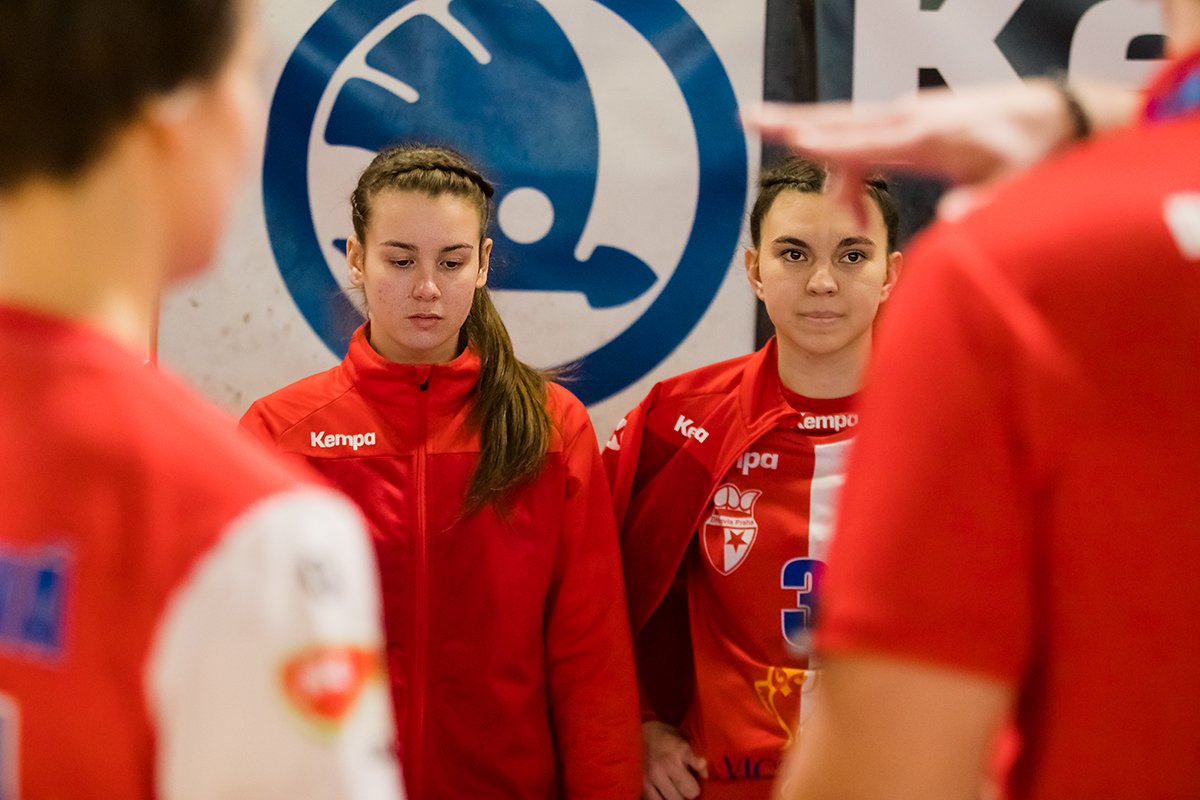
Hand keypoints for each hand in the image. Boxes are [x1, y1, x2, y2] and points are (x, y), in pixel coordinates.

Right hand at [641, 721, 707, 799]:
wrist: (636, 733)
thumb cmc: (664, 736)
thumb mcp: (682, 738)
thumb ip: (695, 756)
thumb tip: (705, 776)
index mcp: (679, 749)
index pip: (699, 766)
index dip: (701, 773)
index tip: (701, 775)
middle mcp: (666, 763)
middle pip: (689, 792)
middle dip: (690, 790)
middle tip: (686, 785)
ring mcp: (653, 776)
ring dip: (677, 797)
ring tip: (674, 789)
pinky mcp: (642, 784)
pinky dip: (663, 799)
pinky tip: (663, 793)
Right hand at [748, 80, 1136, 222]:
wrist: (1052, 114)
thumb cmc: (1032, 151)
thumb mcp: (1014, 184)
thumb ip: (983, 204)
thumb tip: (954, 223)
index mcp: (928, 137)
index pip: (868, 142)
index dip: (830, 146)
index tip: (794, 141)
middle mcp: (910, 120)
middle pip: (840, 122)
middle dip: (792, 121)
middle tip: (747, 116)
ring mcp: (907, 117)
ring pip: (846, 130)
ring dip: (813, 149)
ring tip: (816, 202)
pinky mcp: (910, 123)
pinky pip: (863, 141)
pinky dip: (845, 166)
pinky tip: (849, 205)